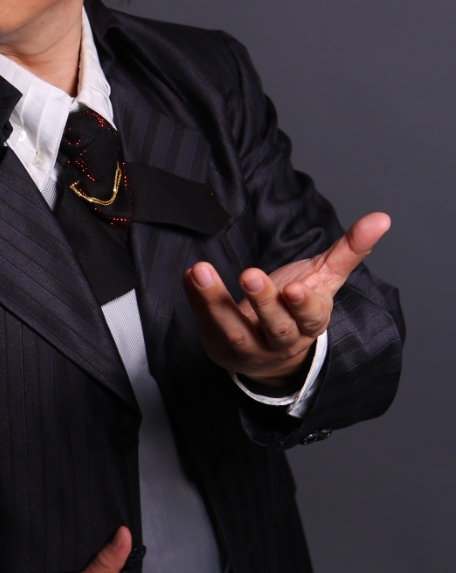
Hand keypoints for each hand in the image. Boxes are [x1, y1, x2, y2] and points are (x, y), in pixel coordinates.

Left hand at [184, 212, 390, 387]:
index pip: (310, 318)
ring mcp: (249, 349)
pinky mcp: (220, 349)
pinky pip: (205, 325)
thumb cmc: (298, 306)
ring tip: (202, 272)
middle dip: (262, 301)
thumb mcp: (324, 278)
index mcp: (309, 324)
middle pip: (273, 326)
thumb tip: (381, 218)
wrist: (270, 354)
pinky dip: (197, 301)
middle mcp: (280, 341)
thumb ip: (349, 249)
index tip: (294, 288)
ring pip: (233, 330)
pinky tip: (191, 277)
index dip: (303, 305)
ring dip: (216, 301)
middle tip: (250, 274)